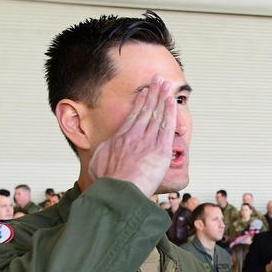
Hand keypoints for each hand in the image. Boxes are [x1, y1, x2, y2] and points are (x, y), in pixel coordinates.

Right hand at [87, 76, 175, 196]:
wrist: (118, 191)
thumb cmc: (107, 182)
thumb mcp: (98, 164)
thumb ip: (104, 154)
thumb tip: (104, 150)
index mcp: (120, 138)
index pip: (133, 116)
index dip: (140, 102)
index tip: (145, 92)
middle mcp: (134, 136)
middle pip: (146, 110)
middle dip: (153, 93)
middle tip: (158, 80)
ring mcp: (147, 141)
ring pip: (157, 114)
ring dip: (163, 97)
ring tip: (167, 85)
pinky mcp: (160, 150)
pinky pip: (167, 127)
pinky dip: (170, 112)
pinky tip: (172, 101)